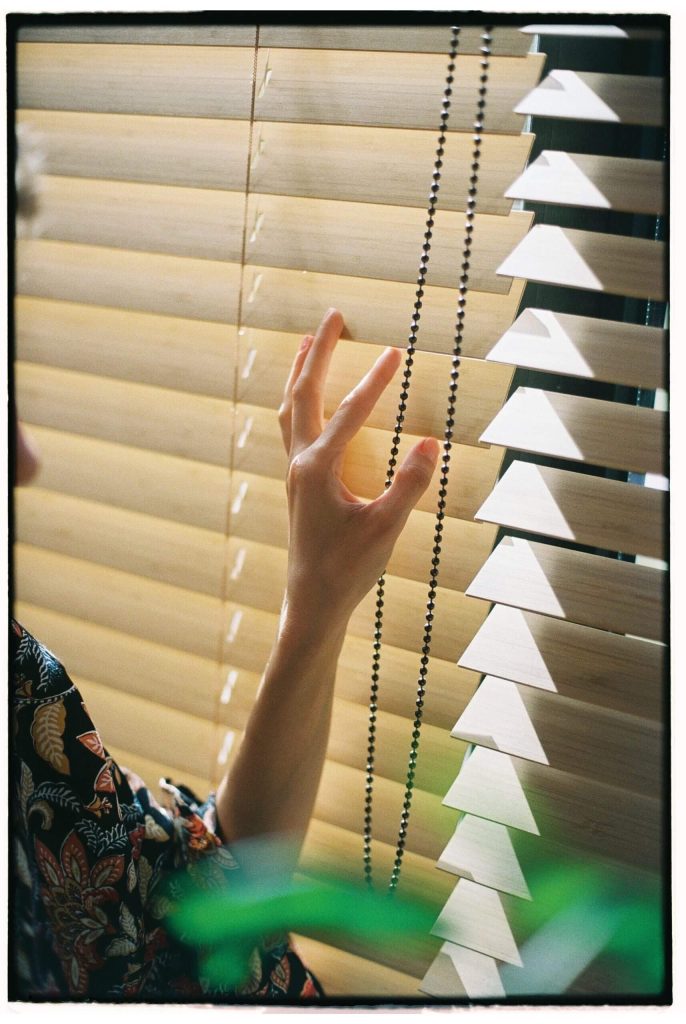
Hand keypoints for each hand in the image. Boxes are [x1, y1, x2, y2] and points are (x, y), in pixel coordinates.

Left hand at [277, 308, 439, 631]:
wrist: (313, 601)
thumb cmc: (348, 568)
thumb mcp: (386, 528)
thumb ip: (409, 485)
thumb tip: (433, 443)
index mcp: (318, 469)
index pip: (349, 412)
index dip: (375, 381)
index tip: (396, 351)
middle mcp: (300, 463)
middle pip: (304, 393)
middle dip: (319, 353)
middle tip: (333, 317)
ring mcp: (295, 472)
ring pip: (291, 409)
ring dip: (300, 373)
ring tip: (307, 342)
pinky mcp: (298, 482)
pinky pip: (292, 427)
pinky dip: (298, 401)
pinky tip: (306, 399)